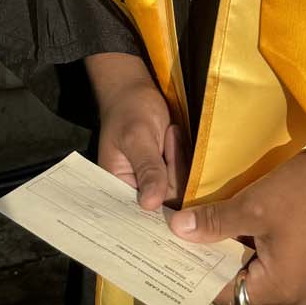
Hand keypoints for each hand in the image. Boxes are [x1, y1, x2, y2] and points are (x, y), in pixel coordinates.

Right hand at [86, 53, 188, 209]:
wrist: (137, 90)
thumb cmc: (129, 110)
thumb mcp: (137, 137)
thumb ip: (147, 169)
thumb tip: (150, 204)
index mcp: (118, 189)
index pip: (141, 213)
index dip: (160, 210)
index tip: (169, 187)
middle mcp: (137, 192)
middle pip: (167, 201)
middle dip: (173, 172)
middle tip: (166, 137)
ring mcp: (156, 183)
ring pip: (180, 188)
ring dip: (179, 160)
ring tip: (168, 132)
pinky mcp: (170, 173)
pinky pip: (187, 177)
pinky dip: (184, 157)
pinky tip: (173, 135)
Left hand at [166, 148, 305, 304]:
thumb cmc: (303, 193)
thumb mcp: (254, 205)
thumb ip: (214, 223)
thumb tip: (177, 231)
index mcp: (277, 291)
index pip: (223, 292)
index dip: (196, 270)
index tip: (172, 249)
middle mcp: (290, 298)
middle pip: (238, 286)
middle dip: (212, 260)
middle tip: (183, 236)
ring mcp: (302, 284)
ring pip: (253, 275)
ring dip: (232, 253)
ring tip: (201, 229)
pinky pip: (270, 267)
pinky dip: (251, 249)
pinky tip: (232, 226)